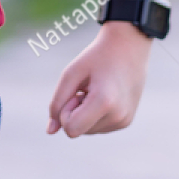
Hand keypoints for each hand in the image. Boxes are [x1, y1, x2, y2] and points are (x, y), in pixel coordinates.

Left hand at [46, 20, 150, 136]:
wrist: (128, 47)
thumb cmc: (96, 58)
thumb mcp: (71, 74)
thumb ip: (57, 103)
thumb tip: (50, 131)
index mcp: (105, 102)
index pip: (71, 129)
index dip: (65, 112)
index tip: (75, 92)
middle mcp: (118, 116)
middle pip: (78, 130)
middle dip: (75, 111)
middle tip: (87, 88)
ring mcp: (124, 121)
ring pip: (87, 131)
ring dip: (85, 113)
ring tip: (96, 90)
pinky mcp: (126, 121)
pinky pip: (98, 128)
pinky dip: (94, 114)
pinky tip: (104, 96)